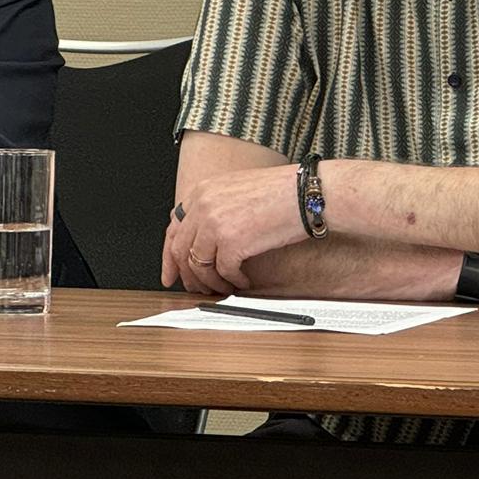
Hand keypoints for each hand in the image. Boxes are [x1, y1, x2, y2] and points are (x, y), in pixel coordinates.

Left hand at [162, 165, 307, 292]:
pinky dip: (232, 282)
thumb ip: (215, 208)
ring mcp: (215, 224)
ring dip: (210, 282)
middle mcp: (203, 206)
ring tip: (223, 288)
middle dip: (187, 275)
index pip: (174, 229)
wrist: (307, 193)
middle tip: (195, 288)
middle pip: (181, 250)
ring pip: (200, 265)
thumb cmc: (283, 191)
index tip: (172, 272)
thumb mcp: (237, 190)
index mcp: (202, 191)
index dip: (170, 256)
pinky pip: (223, 272)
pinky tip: (242, 282)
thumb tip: (205, 237)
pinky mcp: (232, 243)